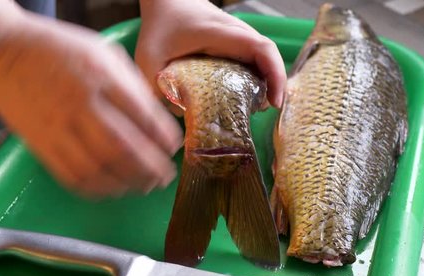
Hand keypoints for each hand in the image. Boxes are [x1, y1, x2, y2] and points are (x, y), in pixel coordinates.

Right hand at [0, 14, 182, 196]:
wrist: (3, 55)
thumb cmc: (58, 51)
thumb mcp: (103, 53)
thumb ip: (130, 85)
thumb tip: (156, 121)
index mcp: (101, 75)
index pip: (142, 114)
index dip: (164, 138)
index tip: (174, 147)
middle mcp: (81, 103)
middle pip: (124, 148)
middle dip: (152, 168)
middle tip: (166, 176)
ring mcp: (58, 127)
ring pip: (100, 168)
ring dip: (128, 183)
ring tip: (145, 185)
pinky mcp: (41, 145)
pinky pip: (73, 176)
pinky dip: (98, 189)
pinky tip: (114, 188)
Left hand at [136, 0, 286, 108]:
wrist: (164, 1)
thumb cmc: (159, 25)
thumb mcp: (149, 59)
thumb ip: (157, 89)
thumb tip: (179, 116)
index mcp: (219, 33)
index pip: (260, 48)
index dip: (274, 74)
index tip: (274, 101)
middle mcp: (234, 33)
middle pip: (267, 57)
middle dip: (273, 85)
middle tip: (263, 110)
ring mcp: (236, 37)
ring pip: (262, 59)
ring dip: (265, 82)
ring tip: (255, 107)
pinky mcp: (232, 43)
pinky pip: (252, 59)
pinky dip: (255, 77)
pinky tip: (245, 96)